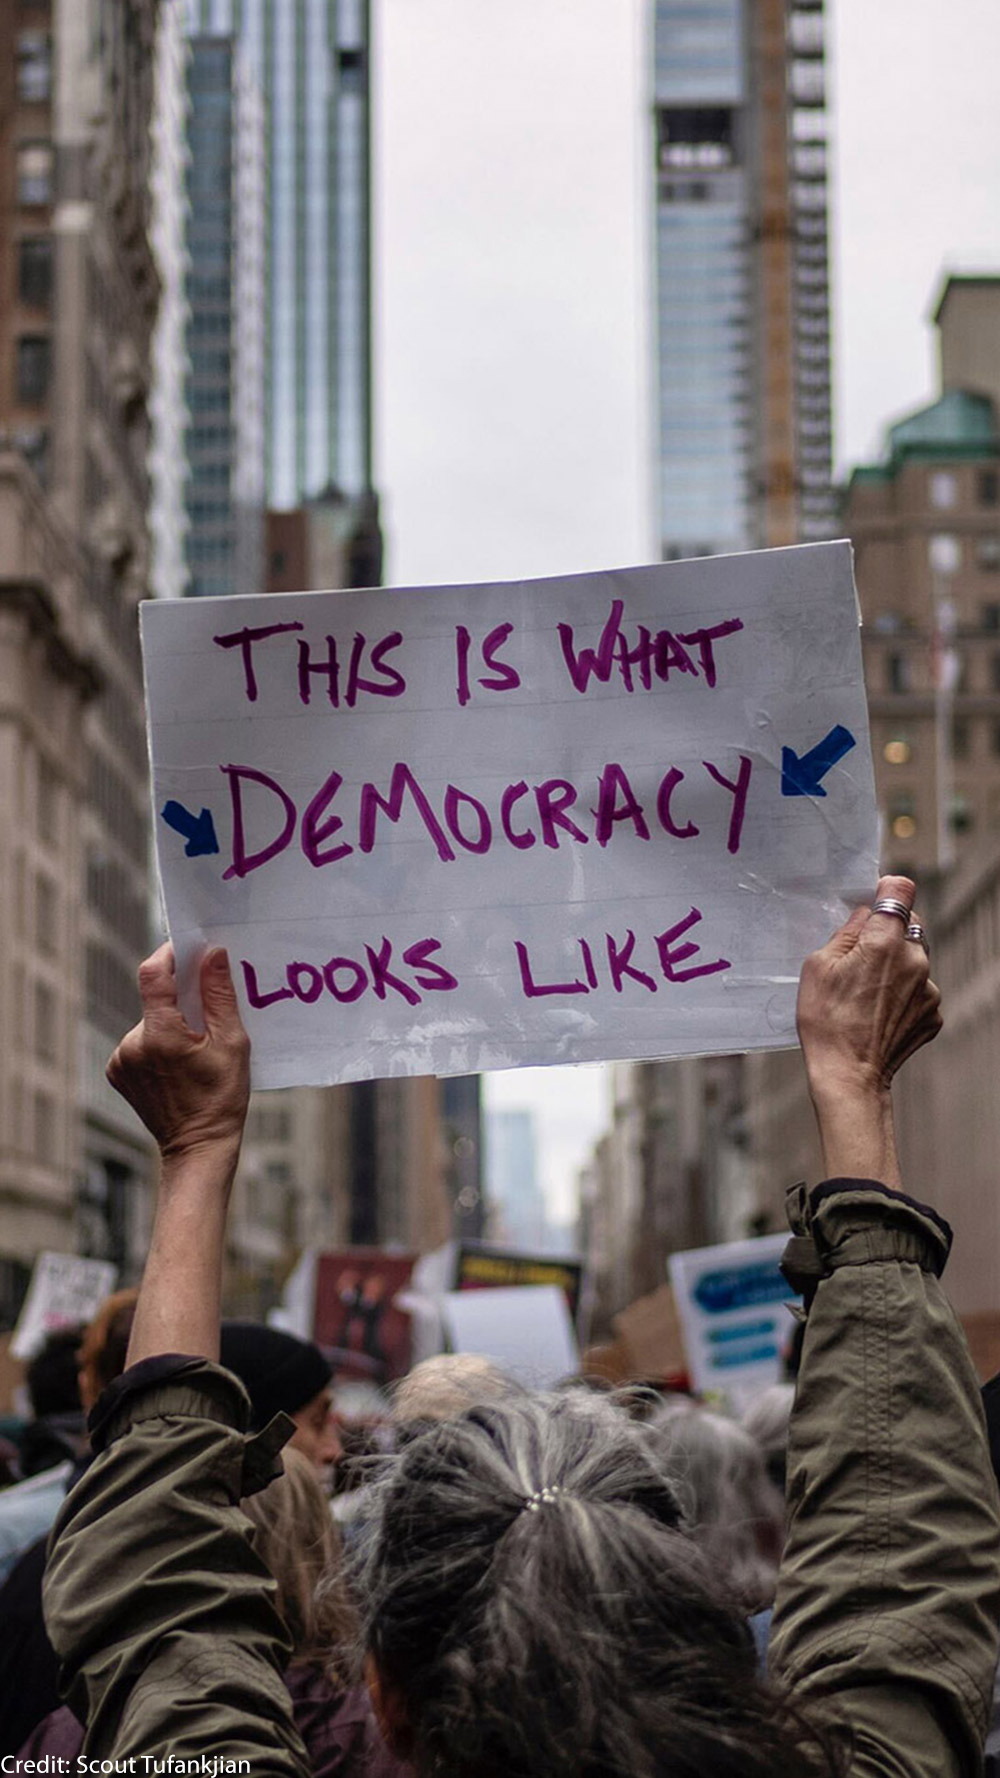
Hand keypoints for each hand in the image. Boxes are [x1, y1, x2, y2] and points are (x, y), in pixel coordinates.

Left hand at [106, 944, 249, 1162]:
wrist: (197, 1147)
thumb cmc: (221, 1098)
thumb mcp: (232, 1044)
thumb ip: (219, 995)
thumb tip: (212, 954)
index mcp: (161, 1036)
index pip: (154, 974)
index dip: (170, 954)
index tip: (189, 949)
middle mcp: (133, 1044)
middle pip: (154, 1000)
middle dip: (180, 1000)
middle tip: (208, 1015)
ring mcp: (120, 1059)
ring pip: (149, 1021)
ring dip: (170, 1024)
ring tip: (195, 1050)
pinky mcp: (117, 1071)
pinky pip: (139, 1041)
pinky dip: (158, 1043)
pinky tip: (178, 1065)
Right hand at [797, 874, 941, 1104]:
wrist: (849, 1075)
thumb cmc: (826, 1022)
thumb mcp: (818, 967)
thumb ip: (844, 933)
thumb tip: (862, 915)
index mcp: (884, 942)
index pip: (900, 890)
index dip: (886, 892)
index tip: (874, 901)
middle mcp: (915, 960)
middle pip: (909, 925)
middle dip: (888, 932)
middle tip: (860, 956)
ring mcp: (929, 988)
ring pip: (915, 959)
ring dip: (896, 965)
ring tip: (866, 992)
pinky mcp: (933, 1012)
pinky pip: (920, 989)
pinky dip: (903, 994)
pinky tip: (878, 1011)